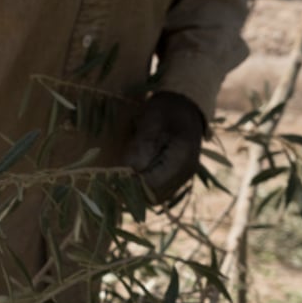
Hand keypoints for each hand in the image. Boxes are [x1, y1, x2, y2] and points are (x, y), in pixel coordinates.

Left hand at [122, 91, 205, 205]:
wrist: (185, 105)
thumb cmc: (166, 109)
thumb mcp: (151, 120)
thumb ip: (141, 146)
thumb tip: (128, 170)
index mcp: (181, 157)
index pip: (151, 184)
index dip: (131, 182)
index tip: (116, 173)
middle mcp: (185, 172)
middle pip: (153, 195)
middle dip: (132, 189)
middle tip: (116, 176)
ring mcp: (184, 178)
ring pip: (156, 197)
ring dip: (138, 191)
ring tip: (124, 176)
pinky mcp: (178, 179)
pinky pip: (160, 192)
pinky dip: (145, 188)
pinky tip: (135, 175)